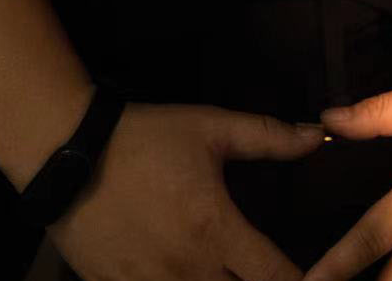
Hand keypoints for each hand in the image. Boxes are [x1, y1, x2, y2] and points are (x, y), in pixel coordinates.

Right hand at [46, 99, 328, 280]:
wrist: (67, 153)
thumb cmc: (144, 138)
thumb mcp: (209, 127)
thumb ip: (266, 136)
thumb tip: (316, 137)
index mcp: (216, 231)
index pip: (277, 278)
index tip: (323, 276)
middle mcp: (189, 272)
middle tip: (265, 273)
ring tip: (231, 276)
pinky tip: (190, 278)